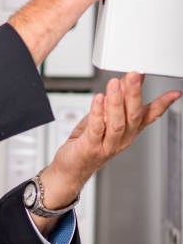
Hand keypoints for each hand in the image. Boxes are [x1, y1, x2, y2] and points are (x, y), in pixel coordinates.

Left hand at [41, 72, 180, 209]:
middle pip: (134, 115)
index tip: (173, 93)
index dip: (162, 105)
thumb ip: (117, 101)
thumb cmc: (87, 143)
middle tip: (134, 75)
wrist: (71, 169)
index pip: (149, 117)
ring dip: (117, 101)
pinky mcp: (91, 146)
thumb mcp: (104, 118)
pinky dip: (97, 112)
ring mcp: (107, 144)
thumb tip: (127, 80)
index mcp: (129, 131)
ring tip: (115, 83)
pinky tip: (98, 99)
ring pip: (117, 122)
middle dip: (135, 94)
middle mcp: (122, 138)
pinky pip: (96, 128)